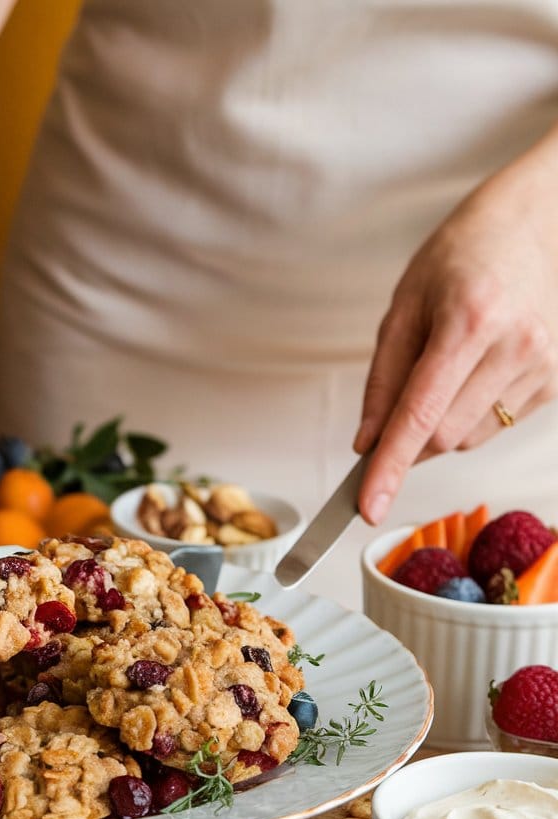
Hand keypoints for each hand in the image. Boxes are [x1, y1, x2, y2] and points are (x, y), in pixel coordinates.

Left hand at [354, 138, 557, 522]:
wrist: (538, 222)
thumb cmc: (461, 256)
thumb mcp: (404, 307)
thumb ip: (383, 380)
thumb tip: (367, 443)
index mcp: (469, 323)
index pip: (419, 417)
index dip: (389, 468)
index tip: (367, 507)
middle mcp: (515, 348)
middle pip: (442, 437)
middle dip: (408, 439)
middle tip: (395, 406)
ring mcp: (544, 366)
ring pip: (468, 439)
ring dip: (439, 425)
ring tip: (446, 369)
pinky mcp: (556, 381)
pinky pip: (495, 425)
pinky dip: (468, 414)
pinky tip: (475, 371)